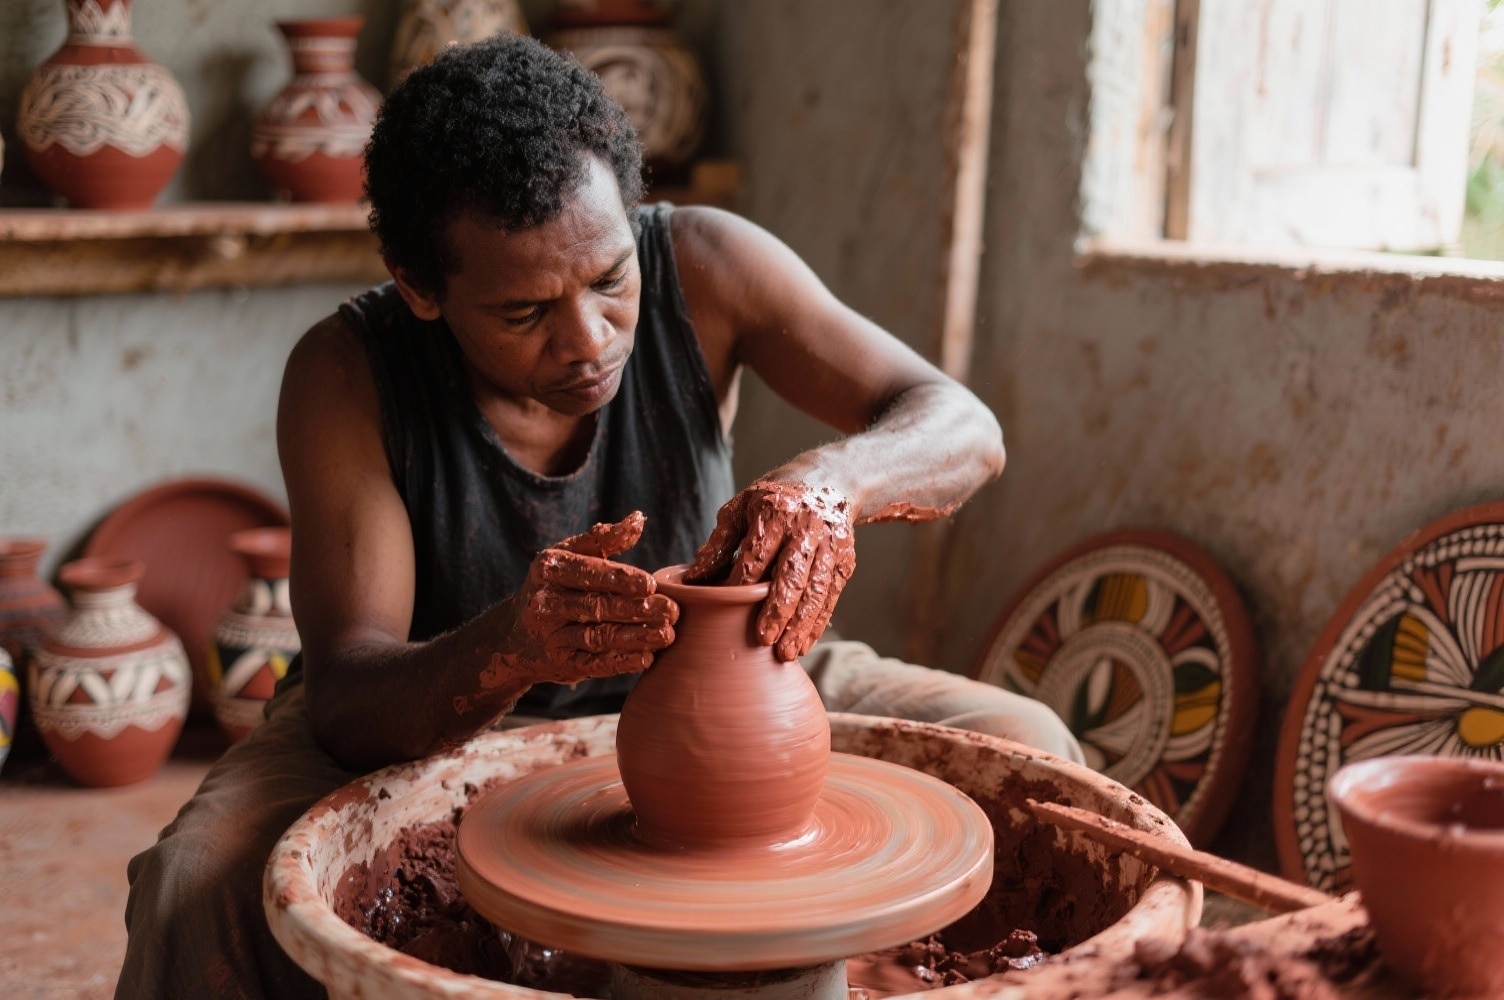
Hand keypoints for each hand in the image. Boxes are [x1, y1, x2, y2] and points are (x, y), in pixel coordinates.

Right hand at [477, 512, 678, 695]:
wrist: (517, 634)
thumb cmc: (556, 585)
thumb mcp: (570, 555)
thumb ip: (604, 539)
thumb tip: (637, 519)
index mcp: (549, 568)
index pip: (588, 573)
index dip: (621, 579)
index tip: (651, 584)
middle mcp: (544, 603)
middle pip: (596, 606)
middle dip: (637, 609)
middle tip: (670, 610)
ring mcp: (551, 636)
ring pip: (598, 637)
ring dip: (635, 637)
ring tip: (666, 634)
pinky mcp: (561, 664)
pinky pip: (593, 664)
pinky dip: (621, 662)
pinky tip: (646, 658)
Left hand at [686, 481, 854, 661]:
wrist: (829, 481)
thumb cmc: (774, 499)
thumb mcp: (741, 508)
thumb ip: (720, 542)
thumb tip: (694, 578)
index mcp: (775, 512)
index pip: (756, 554)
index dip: (739, 583)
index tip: (722, 608)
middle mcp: (806, 528)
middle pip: (791, 574)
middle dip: (778, 609)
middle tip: (764, 639)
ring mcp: (829, 545)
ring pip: (816, 590)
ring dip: (801, 624)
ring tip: (786, 653)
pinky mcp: (845, 560)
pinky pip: (831, 596)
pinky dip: (818, 622)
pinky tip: (804, 643)